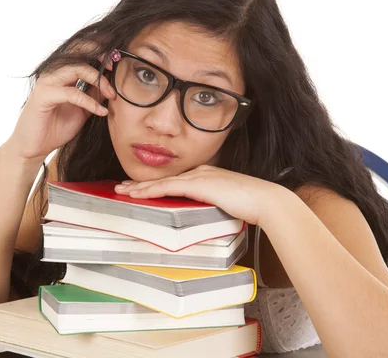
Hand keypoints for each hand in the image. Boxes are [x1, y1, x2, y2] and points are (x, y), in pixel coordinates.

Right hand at [5, 54, 116, 163]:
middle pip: (79, 52)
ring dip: (99, 80)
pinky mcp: (43, 95)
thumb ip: (95, 95)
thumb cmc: (56, 127)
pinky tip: (101, 112)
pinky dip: (89, 102)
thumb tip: (112, 83)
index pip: (82, 52)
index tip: (118, 62)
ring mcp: (47, 82)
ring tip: (112, 95)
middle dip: (101, 56)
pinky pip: (72, 93)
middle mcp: (54, 73)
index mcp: (63, 73)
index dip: (101, 52)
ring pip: (77, 68)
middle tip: (116, 68)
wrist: (35, 146)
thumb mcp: (83, 110)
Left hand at [114, 165, 290, 225]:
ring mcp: (199, 176)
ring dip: (141, 187)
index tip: (140, 189)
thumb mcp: (226, 203)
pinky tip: (138, 195)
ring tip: (123, 191)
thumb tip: (200, 215)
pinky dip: (151, 191)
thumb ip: (211, 204)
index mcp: (207, 175)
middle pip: (165, 179)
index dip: (156, 185)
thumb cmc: (251, 205)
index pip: (175, 180)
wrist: (264, 200)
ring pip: (162, 182)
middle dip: (142, 184)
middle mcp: (200, 172)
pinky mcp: (198, 184)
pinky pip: (168, 187)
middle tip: (123, 188)